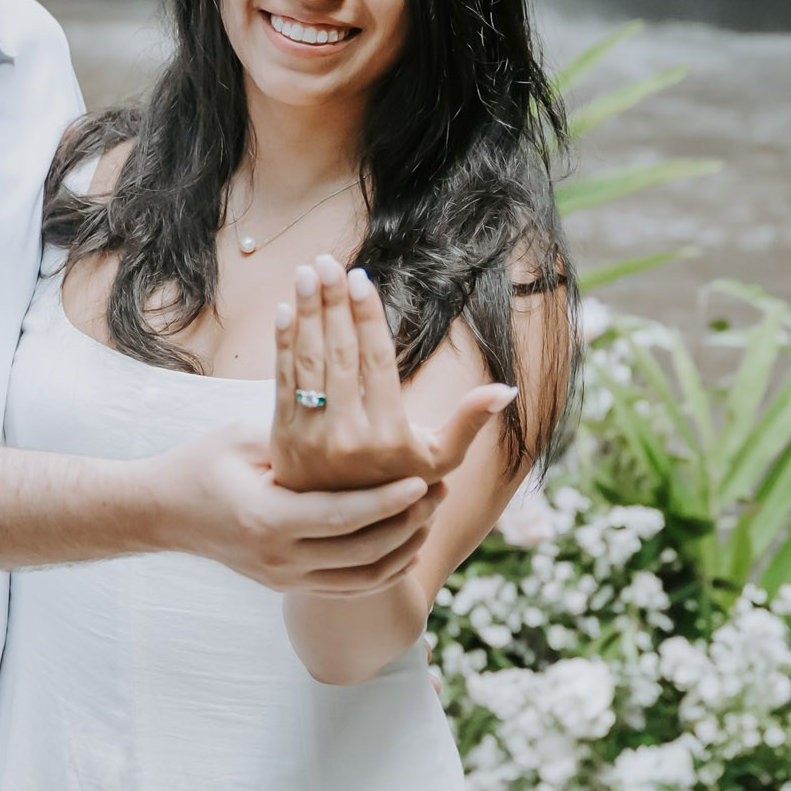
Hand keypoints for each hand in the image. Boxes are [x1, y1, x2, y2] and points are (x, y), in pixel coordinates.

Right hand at [147, 421, 449, 595]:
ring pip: (362, 578)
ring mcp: (283, 577)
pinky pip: (348, 587)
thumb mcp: (244, 438)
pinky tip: (406, 541)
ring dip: (403, 548)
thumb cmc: (202, 463)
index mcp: (266, 519)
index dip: (386, 502)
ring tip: (429, 513)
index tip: (421, 480)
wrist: (163, 512)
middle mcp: (277, 558)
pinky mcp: (288, 584)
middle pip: (362, 553)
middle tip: (438, 492)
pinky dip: (383, 568)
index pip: (341, 517)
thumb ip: (293, 434)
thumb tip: (346, 414)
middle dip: (408, 524)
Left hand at [271, 255, 516, 492]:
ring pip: (309, 363)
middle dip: (332, 303)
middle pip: (339, 354)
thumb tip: (507, 389)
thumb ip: (469, 422)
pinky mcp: (283, 438)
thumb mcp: (439, 459)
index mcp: (388, 434)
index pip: (376, 362)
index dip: (366, 317)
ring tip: (308, 273)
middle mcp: (347, 436)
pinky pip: (283, 381)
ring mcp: (311, 437)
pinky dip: (283, 344)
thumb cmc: (399, 483)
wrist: (343, 528)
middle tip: (328, 262)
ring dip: (306, 313)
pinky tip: (287, 310)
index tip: (360, 279)